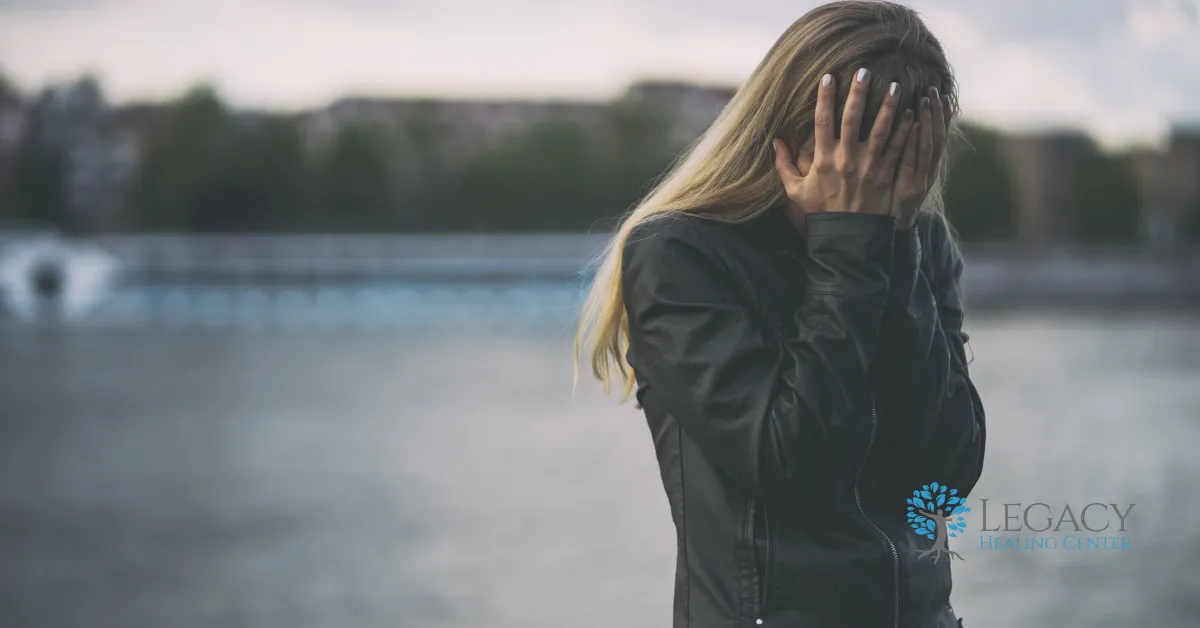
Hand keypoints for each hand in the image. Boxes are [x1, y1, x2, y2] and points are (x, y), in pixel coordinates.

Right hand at [772, 68, 914, 231]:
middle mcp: (846, 159)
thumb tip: (775, 141)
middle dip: (858, 92)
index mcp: (823, 159)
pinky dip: (906, 129)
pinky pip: (899, 147)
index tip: (828, 76)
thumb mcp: (796, 191)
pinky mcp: (886, 174)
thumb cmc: (821, 212)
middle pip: (853, 118)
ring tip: (896, 85)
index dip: (824, 97)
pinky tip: (912, 112)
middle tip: (864, 71)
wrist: (847, 238)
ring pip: (882, 128)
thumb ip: (785, 165)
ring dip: (889, 105)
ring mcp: (869, 166)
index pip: (822, 121)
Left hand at [890, 87, 951, 229]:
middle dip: (937, 112)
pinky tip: (916, 124)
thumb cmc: (892, 203)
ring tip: (927, 99)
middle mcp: (928, 171)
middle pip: (936, 136)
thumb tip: (907, 128)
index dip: (941, 115)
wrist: (890, 234)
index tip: (941, 93)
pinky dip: (916, 142)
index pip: (937, 136)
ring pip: (928, 145)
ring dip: (929, 120)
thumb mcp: (902, 178)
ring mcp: (920, 180)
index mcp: (927, 167)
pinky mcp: (909, 188)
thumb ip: (906, 155)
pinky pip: (914, 160)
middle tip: (934, 88)